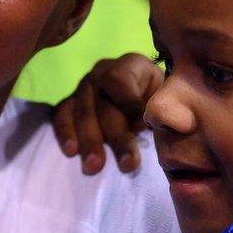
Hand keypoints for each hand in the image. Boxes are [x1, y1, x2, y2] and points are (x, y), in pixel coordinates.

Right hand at [53, 53, 162, 174]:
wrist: (146, 96)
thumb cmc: (161, 99)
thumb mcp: (169, 97)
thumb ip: (165, 108)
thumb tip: (162, 127)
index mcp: (130, 65)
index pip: (122, 81)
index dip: (130, 106)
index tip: (141, 130)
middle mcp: (102, 72)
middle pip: (104, 104)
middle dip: (116, 136)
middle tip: (126, 165)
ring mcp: (83, 87)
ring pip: (83, 113)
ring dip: (90, 141)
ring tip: (95, 167)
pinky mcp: (70, 102)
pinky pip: (62, 115)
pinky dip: (65, 133)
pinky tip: (70, 152)